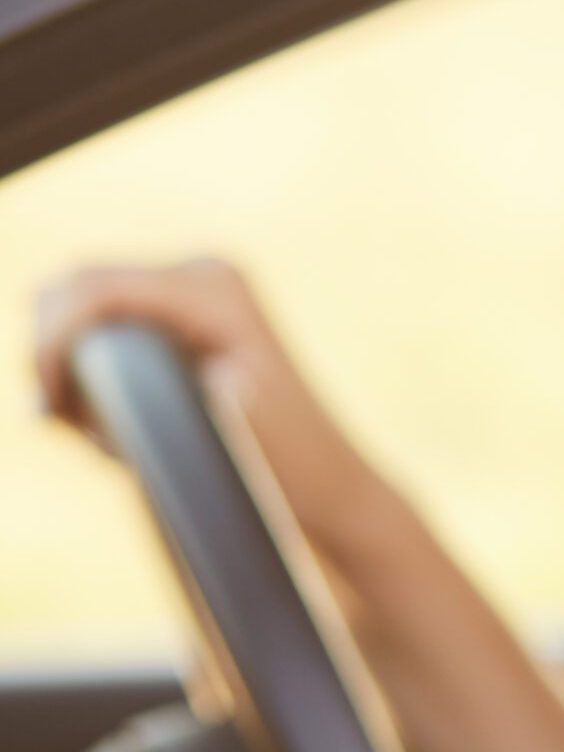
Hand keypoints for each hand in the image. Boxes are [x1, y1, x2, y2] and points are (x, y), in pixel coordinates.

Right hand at [33, 258, 392, 554]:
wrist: (330, 476)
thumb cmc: (281, 465)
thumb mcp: (201, 437)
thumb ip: (123, 412)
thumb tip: (46, 402)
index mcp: (213, 292)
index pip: (91, 290)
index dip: (50, 343)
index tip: (50, 406)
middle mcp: (204, 274)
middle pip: (75, 288)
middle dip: (54, 355)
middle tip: (69, 421)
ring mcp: (195, 287)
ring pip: (80, 304)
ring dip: (65, 362)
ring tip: (90, 424)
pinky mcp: (184, 311)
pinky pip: (105, 320)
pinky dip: (84, 363)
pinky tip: (99, 412)